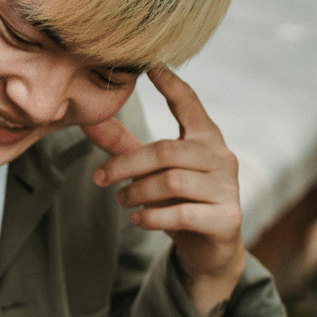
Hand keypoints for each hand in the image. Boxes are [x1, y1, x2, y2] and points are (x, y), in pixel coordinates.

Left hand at [83, 66, 245, 316]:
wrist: (209, 250)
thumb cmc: (179, 202)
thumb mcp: (152, 172)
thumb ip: (125, 147)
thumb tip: (89, 120)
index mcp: (206, 138)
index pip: (190, 105)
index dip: (172, 85)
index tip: (151, 66)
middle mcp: (221, 157)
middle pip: (165, 151)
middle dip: (125, 165)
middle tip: (99, 178)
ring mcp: (227, 188)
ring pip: (171, 182)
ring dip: (136, 192)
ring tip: (121, 201)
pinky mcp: (226, 218)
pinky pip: (182, 213)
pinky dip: (152, 217)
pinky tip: (137, 219)